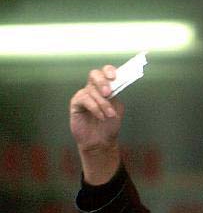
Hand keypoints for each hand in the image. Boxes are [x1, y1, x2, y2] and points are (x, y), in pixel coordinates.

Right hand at [69, 66, 123, 183]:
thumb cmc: (109, 126)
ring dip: (103, 103)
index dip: (109, 71)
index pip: (105, 72)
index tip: (114, 77)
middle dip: (102, 82)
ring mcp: (84, 95)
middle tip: (108, 93)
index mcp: (105, 87)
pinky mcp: (76, 103)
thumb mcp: (117, 108)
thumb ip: (116, 95)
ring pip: (92, 90)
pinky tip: (100, 116)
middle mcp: (93, 89)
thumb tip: (117, 84)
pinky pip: (84, 99)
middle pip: (94, 74)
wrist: (101, 142)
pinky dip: (94, 107)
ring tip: (108, 115)